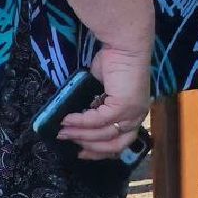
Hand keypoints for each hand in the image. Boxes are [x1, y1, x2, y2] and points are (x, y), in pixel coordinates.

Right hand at [57, 43, 151, 159]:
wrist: (125, 45)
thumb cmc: (115, 63)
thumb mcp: (103, 90)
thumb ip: (95, 107)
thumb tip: (75, 122)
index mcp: (135, 114)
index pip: (120, 143)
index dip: (100, 151)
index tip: (80, 152)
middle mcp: (137, 116)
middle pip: (113, 145)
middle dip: (88, 146)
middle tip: (67, 140)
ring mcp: (132, 113)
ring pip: (103, 134)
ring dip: (79, 134)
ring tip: (61, 130)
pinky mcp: (123, 107)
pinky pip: (97, 121)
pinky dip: (80, 122)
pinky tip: (67, 119)